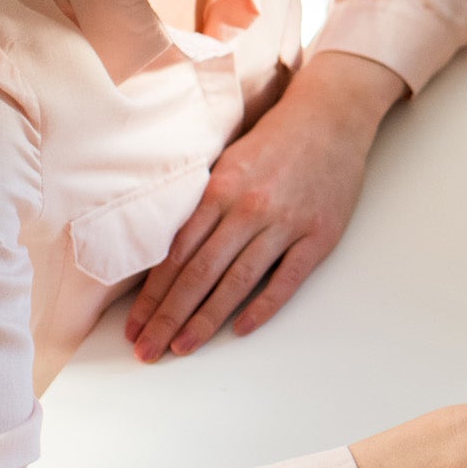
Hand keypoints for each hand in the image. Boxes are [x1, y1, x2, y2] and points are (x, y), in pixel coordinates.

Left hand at [126, 51, 404, 361]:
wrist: (331, 116)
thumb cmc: (275, 140)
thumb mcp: (228, 161)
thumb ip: (202, 204)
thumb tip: (167, 253)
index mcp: (220, 190)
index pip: (176, 254)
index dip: (152, 295)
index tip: (135, 326)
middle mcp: (249, 208)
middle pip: (199, 274)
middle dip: (168, 317)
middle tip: (147, 351)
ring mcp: (286, 223)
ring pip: (237, 281)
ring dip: (206, 320)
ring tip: (183, 348)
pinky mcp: (320, 235)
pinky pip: (286, 278)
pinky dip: (263, 306)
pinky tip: (240, 329)